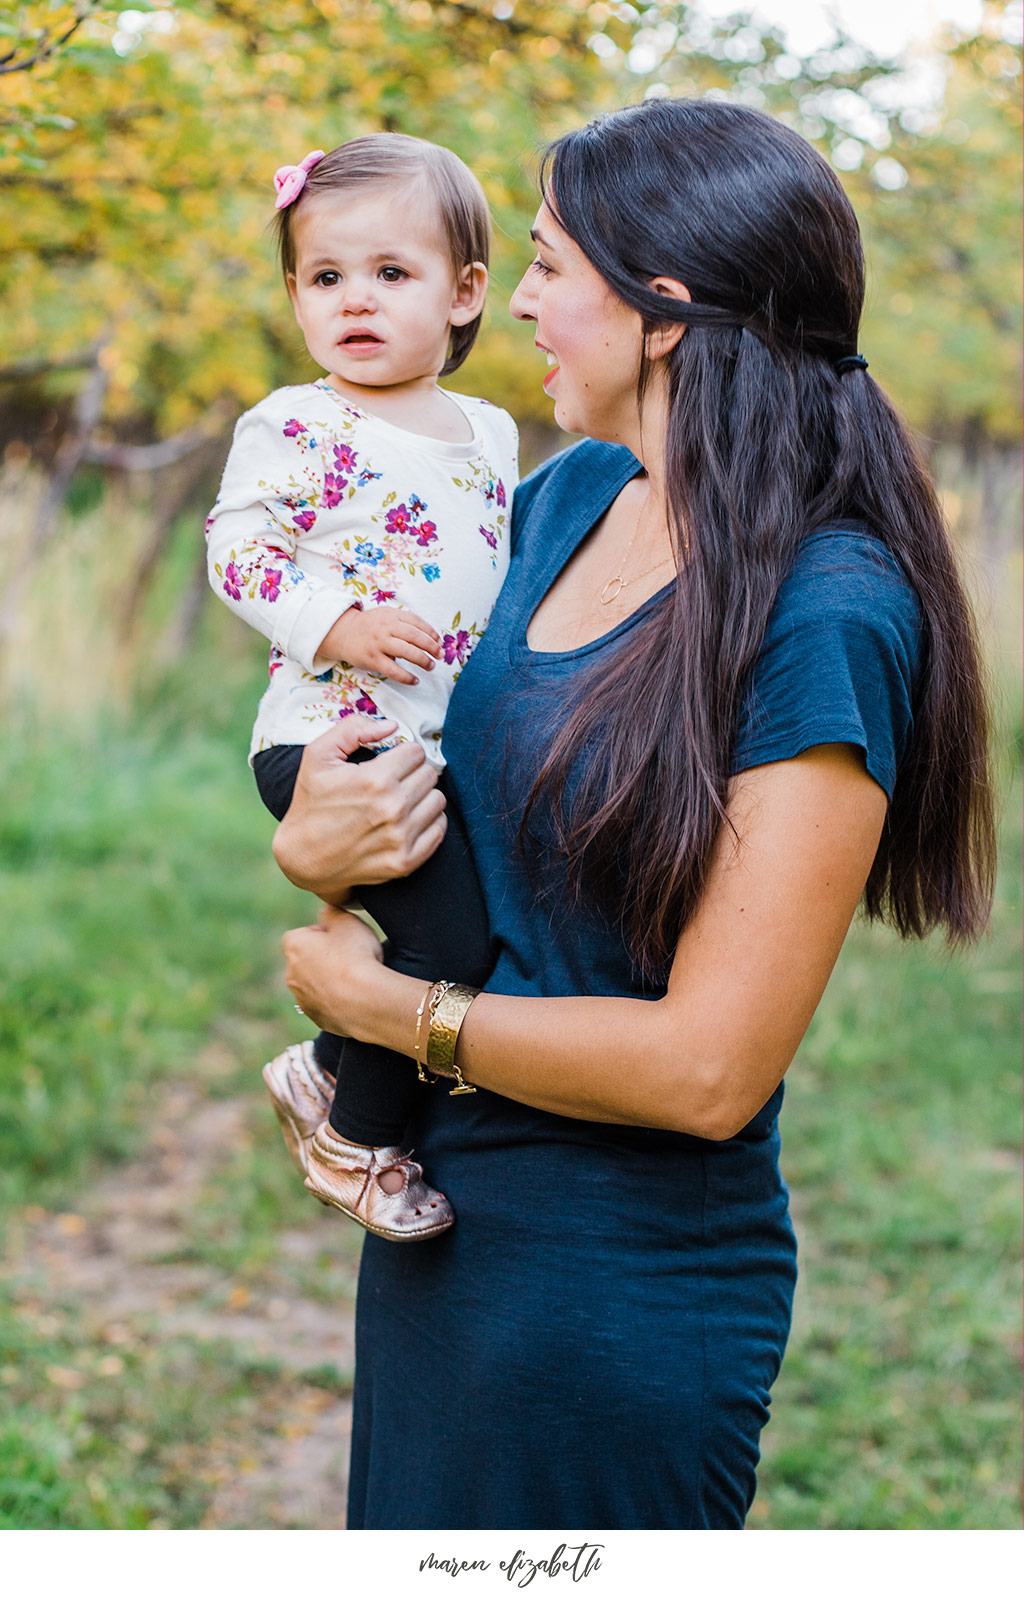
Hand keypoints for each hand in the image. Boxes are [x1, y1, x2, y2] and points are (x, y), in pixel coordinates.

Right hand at [272, 714, 446, 900]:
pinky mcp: (406, 862)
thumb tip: (392, 726)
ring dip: (422, 797)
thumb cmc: (311, 803)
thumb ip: (353, 728)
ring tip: (400, 801)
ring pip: (438, 800)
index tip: (389, 763)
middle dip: (413, 773)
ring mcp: (401, 838)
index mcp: (375, 780)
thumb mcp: (318, 755)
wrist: (303, 858)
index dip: (402, 754)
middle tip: (393, 782)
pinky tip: (407, 820)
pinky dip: (428, 822)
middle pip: (430, 775)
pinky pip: (439, 829)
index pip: (416, 752)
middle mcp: (392, 809)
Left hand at [284, 905, 384, 1035]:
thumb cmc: (356, 957)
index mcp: (294, 946)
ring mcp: (302, 999)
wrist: (366, 1001)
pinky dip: (337, 1000)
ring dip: (330, 981)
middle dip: (326, 959)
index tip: (344, 938)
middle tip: (352, 958)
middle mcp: (291, 974)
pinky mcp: (316, 1018)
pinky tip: (356, 997)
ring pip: (315, 984)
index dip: (325, 934)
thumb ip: (332, 911)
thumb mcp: (347, 920)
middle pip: (308, 960)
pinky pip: (325, 1005)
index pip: (304, 933)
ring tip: (356, 980)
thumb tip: (326, 912)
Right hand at [319, 605, 440, 684]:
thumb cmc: (370, 626)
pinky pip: (393, 670)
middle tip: (441, 655)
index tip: (439, 642)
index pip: (417, 622)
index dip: (431, 632)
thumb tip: (429, 638)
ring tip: (431, 666)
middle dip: (431, 647)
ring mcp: (379, 643)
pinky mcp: (372, 659)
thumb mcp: (386, 616)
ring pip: (406, 652)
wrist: (343, 633)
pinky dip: (406, 677)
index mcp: (392, 615)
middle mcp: (386, 628)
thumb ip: (404, 622)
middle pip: (415, 636)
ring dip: (422, 660)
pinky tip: (415, 680)